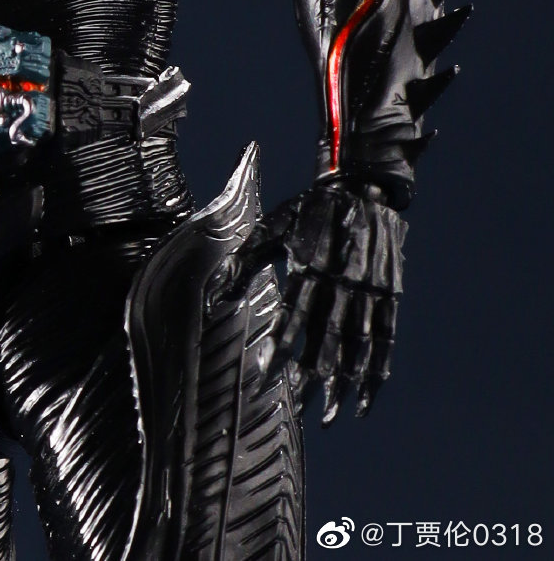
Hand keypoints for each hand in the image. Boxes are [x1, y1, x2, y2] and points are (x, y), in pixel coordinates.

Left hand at [209, 180, 405, 425]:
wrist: (360, 188)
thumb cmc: (308, 211)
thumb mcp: (272, 226)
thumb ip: (245, 261)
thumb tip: (216, 296)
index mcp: (309, 266)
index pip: (291, 317)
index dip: (278, 349)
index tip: (264, 377)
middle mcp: (340, 282)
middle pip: (325, 338)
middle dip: (311, 377)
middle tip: (300, 409)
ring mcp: (368, 290)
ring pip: (356, 345)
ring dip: (343, 383)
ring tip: (329, 414)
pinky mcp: (388, 294)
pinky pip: (384, 339)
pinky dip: (376, 371)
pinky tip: (365, 398)